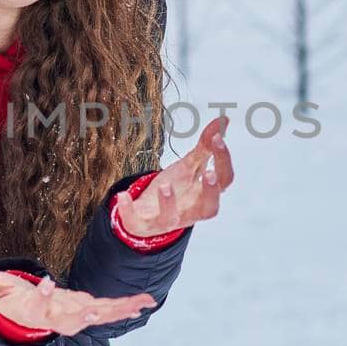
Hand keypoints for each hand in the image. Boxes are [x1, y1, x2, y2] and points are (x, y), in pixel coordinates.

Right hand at [0, 268, 155, 336]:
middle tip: (103, 309)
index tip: (47, 281)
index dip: (43, 294)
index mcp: (35, 311)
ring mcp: (74, 316)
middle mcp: (58, 318)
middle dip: (89, 314)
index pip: (38, 305)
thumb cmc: (9, 300)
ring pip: (98, 316)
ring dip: (119, 310)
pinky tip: (146, 302)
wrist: (24, 317)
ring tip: (142, 303)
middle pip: (75, 319)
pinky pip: (108, 311)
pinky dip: (126, 307)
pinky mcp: (86, 311)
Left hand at [116, 115, 234, 238]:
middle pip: (209, 207)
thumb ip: (205, 146)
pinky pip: (137, 222)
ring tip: (164, 185)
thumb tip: (223, 120)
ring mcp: (167, 220)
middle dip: (210, 192)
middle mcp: (190, 210)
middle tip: (208, 173)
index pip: (224, 180)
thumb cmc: (175, 189)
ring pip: (172, 218)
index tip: (217, 138)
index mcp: (203, 194)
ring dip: (169, 202)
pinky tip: (122, 195)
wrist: (150, 212)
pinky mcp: (143, 225)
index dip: (224, 161)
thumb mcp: (189, 166)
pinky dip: (128, 210)